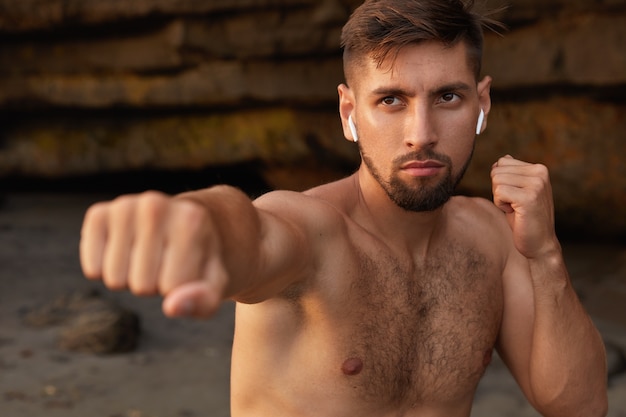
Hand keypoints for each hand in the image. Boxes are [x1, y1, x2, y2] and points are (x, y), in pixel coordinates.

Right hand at [79, 191, 228, 317]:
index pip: (173, 286)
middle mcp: (155, 205)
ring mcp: (124, 206)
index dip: (180, 286)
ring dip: (130, 278)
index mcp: (191, 219)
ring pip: (115, 280)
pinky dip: (105, 270)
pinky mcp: (98, 214)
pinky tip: (125, 252)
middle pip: (142, 286)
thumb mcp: (214, 283)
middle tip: (166, 262)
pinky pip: (92, 269)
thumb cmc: (200, 260)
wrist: (185, 224)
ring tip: (148, 256)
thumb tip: (172, 307)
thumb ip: (204, 300)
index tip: (187, 266)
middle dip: (154, 285)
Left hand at [491, 155, 558, 258]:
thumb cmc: (524, 219)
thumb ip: (513, 174)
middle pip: (496, 170)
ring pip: (496, 180)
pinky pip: (498, 192)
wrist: (539, 244)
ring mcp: (536, 184)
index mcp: (539, 168)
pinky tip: (515, 213)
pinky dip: (501, 205)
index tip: (515, 197)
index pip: (501, 162)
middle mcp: (540, 172)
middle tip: (515, 205)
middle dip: (498, 190)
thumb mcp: (518, 191)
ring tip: (516, 209)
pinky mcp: (529, 197)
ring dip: (500, 198)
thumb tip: (504, 158)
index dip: (501, 182)